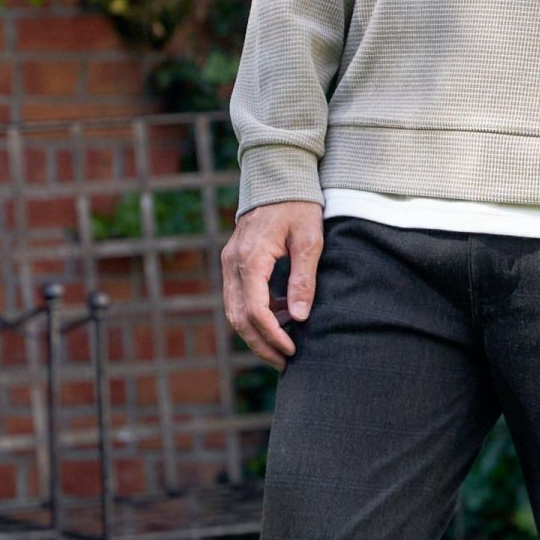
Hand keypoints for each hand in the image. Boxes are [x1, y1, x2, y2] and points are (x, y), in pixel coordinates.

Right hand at [222, 201, 323, 368]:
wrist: (278, 177)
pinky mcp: (234, 262)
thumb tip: (299, 317)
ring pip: (234, 311)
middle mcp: (233, 262)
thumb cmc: (299, 206)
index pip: (255, 310)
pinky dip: (255, 316)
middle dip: (261, 344)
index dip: (273, 336)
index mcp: (251, 257)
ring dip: (256, 334)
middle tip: (285, 362)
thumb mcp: (310, 240)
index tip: (292, 351)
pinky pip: (238, 298)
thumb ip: (304, 279)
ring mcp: (230, 262)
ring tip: (283, 348)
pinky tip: (281, 320)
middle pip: (239, 317)